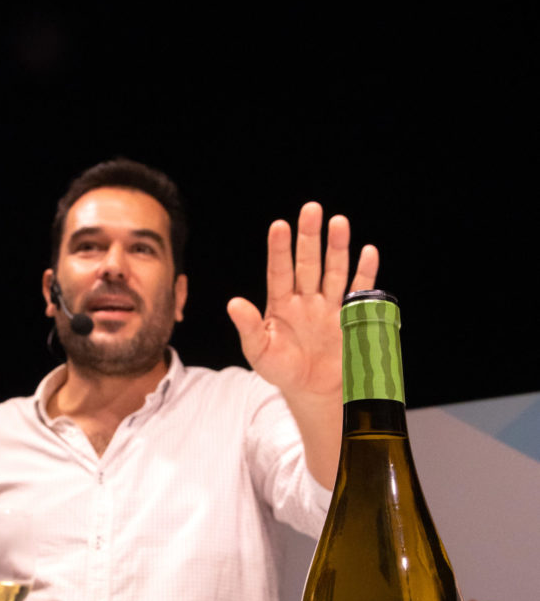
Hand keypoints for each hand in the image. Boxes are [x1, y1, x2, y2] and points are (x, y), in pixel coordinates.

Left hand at [227, 202, 378, 399]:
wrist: (311, 390)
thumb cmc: (281, 369)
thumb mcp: (259, 351)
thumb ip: (248, 328)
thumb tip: (233, 304)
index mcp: (281, 304)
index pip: (279, 272)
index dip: (279, 250)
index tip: (279, 226)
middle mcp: (305, 299)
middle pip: (308, 263)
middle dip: (310, 237)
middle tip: (311, 209)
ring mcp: (328, 307)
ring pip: (333, 271)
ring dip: (337, 248)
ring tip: (338, 222)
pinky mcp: (349, 319)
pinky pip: (358, 292)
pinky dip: (364, 273)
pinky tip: (367, 252)